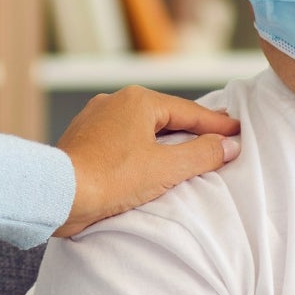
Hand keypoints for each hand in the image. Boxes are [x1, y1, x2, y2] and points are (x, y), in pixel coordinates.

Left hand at [52, 86, 240, 237]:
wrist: (57, 193)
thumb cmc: (109, 178)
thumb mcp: (165, 169)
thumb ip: (201, 155)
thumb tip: (228, 145)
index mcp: (138, 101)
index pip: (189, 112)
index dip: (216, 124)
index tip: (238, 130)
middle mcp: (115, 102)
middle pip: (165, 117)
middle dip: (191, 128)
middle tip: (218, 136)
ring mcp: (95, 119)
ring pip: (141, 128)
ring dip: (165, 140)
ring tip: (187, 150)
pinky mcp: (83, 139)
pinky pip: (122, 140)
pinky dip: (141, 148)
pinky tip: (148, 162)